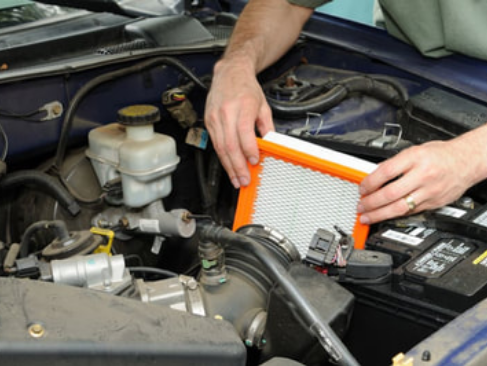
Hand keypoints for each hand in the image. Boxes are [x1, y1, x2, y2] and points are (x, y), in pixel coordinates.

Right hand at [205, 58, 273, 188]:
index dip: (249, 149)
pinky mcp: (208, 121)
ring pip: (220, 147)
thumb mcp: (263, 105)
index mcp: (243, 105)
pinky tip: (229, 166)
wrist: (229, 72)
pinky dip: (223, 157)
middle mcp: (226, 111)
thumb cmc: (246, 88)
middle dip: (237, 166)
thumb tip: (270, 145)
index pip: (243, 132)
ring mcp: (214, 117)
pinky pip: (215, 143)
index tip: (255, 161)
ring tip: (236, 179)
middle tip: (244, 180)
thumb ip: (267, 126)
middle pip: (229, 144)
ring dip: (229, 166)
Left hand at [357, 136, 486, 223]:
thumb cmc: (440, 154)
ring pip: (399, 207)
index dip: (369, 182)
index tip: (361, 188)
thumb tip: (373, 176)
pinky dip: (395, 214)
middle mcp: (422, 175)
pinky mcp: (433, 203)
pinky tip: (385, 216)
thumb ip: (395, 163)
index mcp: (415, 158)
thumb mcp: (415, 151)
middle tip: (361, 206)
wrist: (466, 161)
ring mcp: (429, 191)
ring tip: (367, 217)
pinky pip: (410, 211)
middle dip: (371, 202)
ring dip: (379, 214)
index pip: (385, 172)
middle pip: (390, 193)